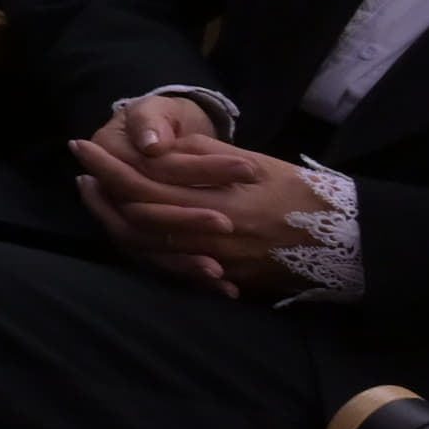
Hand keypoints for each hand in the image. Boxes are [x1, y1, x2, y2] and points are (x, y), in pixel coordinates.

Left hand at [69, 114, 329, 295]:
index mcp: (220, 204)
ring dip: (115, 219)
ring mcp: (218, 264)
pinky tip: (129, 227)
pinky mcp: (226, 281)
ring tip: (96, 192)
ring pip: (148, 248)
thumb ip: (205, 159)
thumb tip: (157, 151)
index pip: (144, 187)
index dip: (108, 167)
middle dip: (102, 192)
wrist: (348, 240)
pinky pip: (173, 268)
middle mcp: (213, 238)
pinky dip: (144, 247)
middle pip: (137, 221)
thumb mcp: (257, 163)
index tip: (81, 147)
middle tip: (81, 168)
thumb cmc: (302, 192)